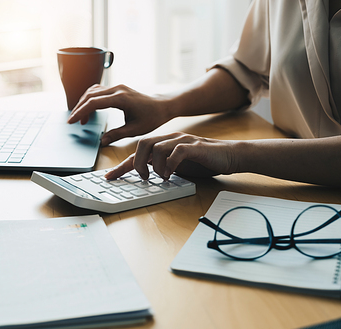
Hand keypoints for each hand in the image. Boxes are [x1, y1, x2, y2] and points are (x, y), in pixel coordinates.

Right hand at [67, 84, 171, 145]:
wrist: (162, 106)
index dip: (80, 112)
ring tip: (81, 119)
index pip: (94, 103)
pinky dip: (90, 99)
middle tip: (72, 122)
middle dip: (79, 108)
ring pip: (93, 91)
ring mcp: (117, 87)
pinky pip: (98, 91)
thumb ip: (117, 135)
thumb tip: (101, 142)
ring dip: (84, 103)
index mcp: (121, 99)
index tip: (72, 121)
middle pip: (90, 95)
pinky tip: (89, 110)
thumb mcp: (135, 130)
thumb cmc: (151, 117)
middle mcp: (117, 90)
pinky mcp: (117, 89)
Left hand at [105, 132, 236, 179]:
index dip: (122, 165)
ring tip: (161, 177)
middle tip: (143, 177)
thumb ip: (163, 167)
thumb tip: (147, 177)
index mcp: (164, 144)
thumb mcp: (178, 166)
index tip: (109, 177)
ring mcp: (182, 141)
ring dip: (154, 165)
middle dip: (137, 162)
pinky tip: (172, 173)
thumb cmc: (204, 161)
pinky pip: (176, 151)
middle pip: (142, 144)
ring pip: (156, 147)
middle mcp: (170, 139)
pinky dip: (170, 164)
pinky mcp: (194, 146)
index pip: (138, 153)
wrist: (230, 155)